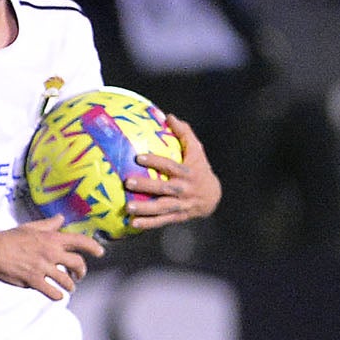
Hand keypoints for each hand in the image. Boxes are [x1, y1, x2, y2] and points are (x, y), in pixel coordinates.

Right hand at [0, 217, 102, 300]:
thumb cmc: (8, 238)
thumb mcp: (30, 227)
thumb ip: (48, 224)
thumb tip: (61, 218)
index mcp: (51, 239)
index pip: (80, 241)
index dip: (93, 247)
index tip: (100, 252)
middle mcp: (51, 253)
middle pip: (77, 264)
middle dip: (81, 272)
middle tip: (79, 276)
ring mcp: (43, 268)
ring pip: (66, 281)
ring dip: (70, 286)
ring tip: (68, 288)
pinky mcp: (33, 281)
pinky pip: (52, 292)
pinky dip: (57, 296)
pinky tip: (56, 295)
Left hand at [122, 113, 220, 228]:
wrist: (213, 196)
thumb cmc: (199, 168)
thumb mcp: (196, 151)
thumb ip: (184, 134)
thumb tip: (169, 116)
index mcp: (189, 173)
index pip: (171, 166)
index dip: (156, 162)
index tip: (138, 157)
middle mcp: (185, 189)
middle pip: (165, 188)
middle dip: (146, 186)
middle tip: (127, 182)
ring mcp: (182, 204)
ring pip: (163, 207)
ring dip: (145, 209)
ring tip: (127, 207)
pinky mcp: (178, 216)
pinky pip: (162, 221)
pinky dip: (148, 223)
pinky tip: (132, 223)